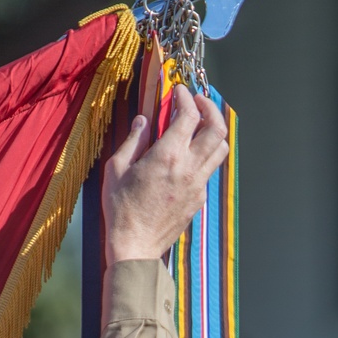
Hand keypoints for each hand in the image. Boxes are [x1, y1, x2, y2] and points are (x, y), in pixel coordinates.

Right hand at [102, 85, 228, 265]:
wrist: (136, 246)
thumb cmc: (121, 209)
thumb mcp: (117, 167)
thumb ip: (134, 140)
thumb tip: (144, 120)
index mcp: (168, 157)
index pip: (189, 116)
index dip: (186, 98)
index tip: (179, 91)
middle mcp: (189, 169)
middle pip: (217, 130)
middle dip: (210, 109)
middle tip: (198, 102)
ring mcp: (198, 185)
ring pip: (221, 150)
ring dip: (214, 132)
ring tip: (199, 125)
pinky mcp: (199, 199)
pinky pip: (210, 170)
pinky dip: (206, 154)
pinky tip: (190, 153)